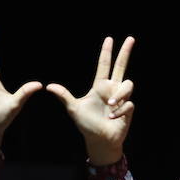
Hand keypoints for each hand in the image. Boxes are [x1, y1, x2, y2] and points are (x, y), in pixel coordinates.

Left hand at [46, 36, 134, 166]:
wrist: (99, 140)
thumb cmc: (87, 125)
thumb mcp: (74, 109)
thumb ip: (64, 96)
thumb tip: (49, 86)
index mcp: (100, 86)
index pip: (104, 65)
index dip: (107, 52)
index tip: (109, 39)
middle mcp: (112, 90)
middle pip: (121, 66)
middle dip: (126, 52)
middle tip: (131, 38)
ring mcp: (122, 99)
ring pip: (127, 85)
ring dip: (119, 95)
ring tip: (110, 107)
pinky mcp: (128, 109)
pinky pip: (128, 104)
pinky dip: (119, 111)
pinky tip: (113, 118)